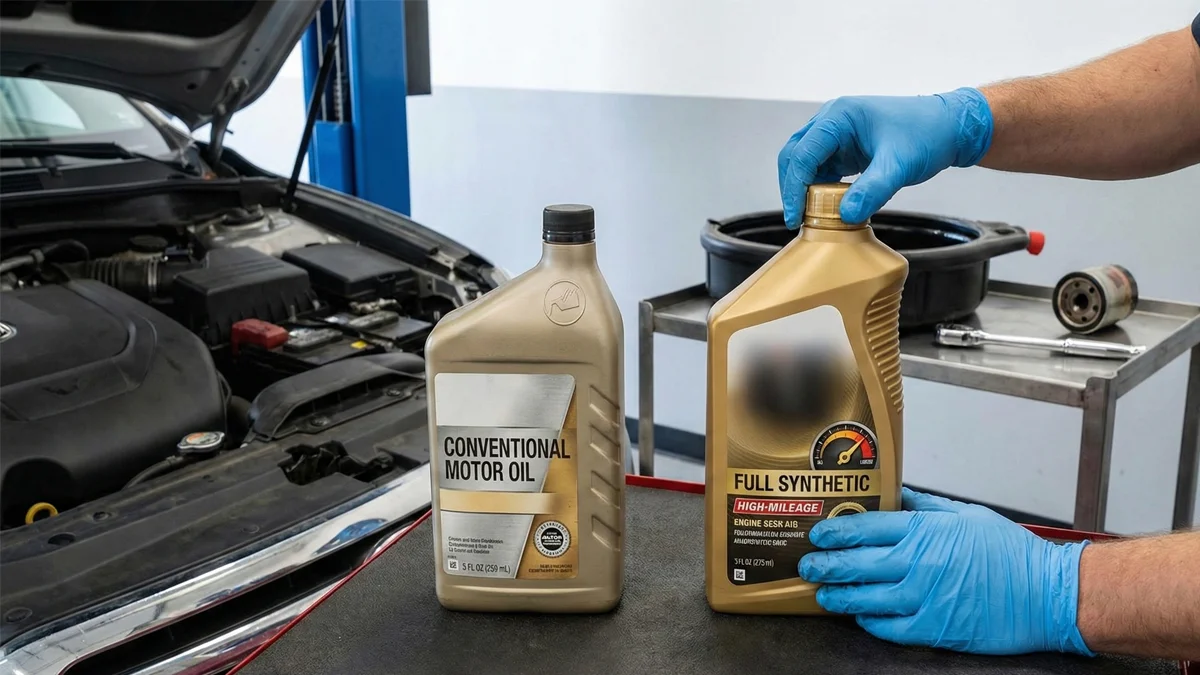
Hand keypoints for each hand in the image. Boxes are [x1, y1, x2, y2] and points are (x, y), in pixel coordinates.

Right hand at [777, 88, 993, 227]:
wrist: (950, 128)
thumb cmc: (927, 134)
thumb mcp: (899, 165)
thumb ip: (872, 190)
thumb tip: (845, 215)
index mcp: (839, 117)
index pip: (802, 154)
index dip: (794, 188)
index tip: (796, 217)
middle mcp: (832, 121)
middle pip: (795, 155)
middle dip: (793, 188)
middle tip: (798, 219)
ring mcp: (838, 134)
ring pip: (805, 163)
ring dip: (804, 189)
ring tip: (811, 217)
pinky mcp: (846, 147)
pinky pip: (822, 169)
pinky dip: (819, 188)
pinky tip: (828, 206)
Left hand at [798, 488, 1093, 655]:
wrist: (1049, 595)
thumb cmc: (1012, 554)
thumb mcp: (967, 516)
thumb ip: (926, 506)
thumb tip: (897, 494)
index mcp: (926, 531)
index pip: (866, 527)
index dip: (836, 531)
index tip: (818, 534)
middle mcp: (918, 563)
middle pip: (856, 563)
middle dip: (825, 564)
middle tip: (807, 564)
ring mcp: (924, 598)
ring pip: (864, 598)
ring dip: (837, 596)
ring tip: (823, 593)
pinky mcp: (934, 629)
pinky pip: (888, 627)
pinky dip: (868, 621)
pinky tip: (860, 615)